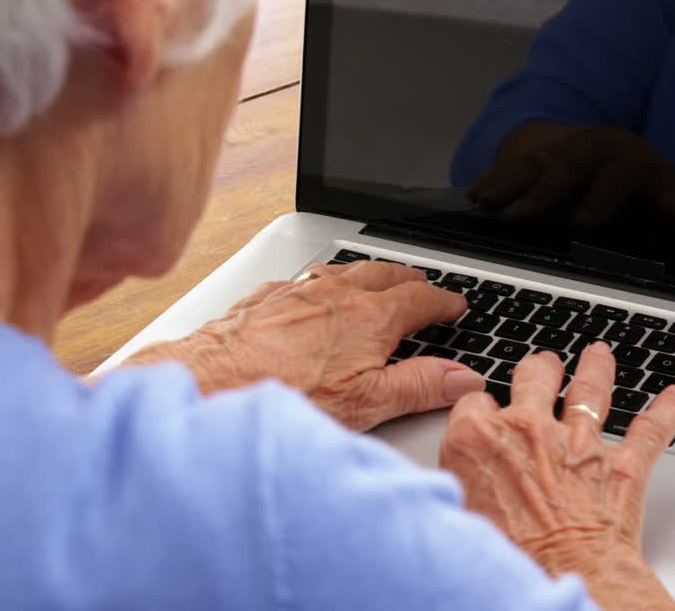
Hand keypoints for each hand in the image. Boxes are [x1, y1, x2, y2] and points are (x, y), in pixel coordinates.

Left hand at [126, 262, 485, 431]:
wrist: (212, 383)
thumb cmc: (285, 395)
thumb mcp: (367, 403)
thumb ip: (420, 386)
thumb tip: (462, 378)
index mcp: (370, 317)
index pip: (421, 299)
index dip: (444, 301)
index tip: (456, 305)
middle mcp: (336, 295)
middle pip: (384, 274)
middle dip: (410, 279)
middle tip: (424, 286)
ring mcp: (298, 293)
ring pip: (344, 272)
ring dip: (368, 275)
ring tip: (378, 281)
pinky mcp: (265, 300)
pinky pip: (303, 281)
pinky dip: (322, 284)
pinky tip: (315, 294)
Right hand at [439, 343, 674, 610]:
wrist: (563, 579)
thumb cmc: (508, 560)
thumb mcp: (458, 513)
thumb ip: (461, 481)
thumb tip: (461, 481)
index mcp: (479, 438)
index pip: (475, 402)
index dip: (482, 410)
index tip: (485, 416)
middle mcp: (529, 429)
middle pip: (533, 376)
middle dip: (539, 369)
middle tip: (543, 366)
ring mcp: (578, 443)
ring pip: (590, 389)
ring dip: (596, 369)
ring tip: (599, 356)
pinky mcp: (621, 465)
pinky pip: (650, 429)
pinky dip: (666, 410)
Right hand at [469, 120, 674, 233]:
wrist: (598, 146)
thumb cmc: (632, 185)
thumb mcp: (657, 194)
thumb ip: (670, 213)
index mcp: (627, 157)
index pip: (617, 175)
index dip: (602, 199)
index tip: (583, 224)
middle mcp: (590, 146)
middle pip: (567, 165)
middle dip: (546, 191)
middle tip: (528, 219)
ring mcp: (556, 146)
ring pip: (532, 161)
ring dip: (509, 182)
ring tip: (489, 204)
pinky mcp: (527, 151)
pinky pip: (506, 162)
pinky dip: (489, 177)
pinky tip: (473, 196)